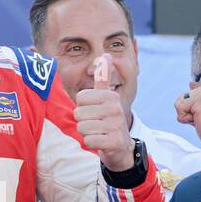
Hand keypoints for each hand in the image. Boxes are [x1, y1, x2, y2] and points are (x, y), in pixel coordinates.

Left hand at [74, 53, 134, 171]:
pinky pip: (89, 140)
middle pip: (79, 113)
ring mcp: (116, 125)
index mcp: (110, 96)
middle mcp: (115, 108)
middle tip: (96, 124)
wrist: (121, 147)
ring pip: (82, 127)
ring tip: (98, 132)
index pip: (80, 98)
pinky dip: (91, 143)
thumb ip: (103, 78)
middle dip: (83, 122)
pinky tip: (101, 142)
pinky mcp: (114, 141)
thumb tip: (106, 54)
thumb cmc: (108, 120)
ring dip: (87, 133)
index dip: (82, 107)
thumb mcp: (107, 98)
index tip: (94, 112)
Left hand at [176, 83, 200, 146]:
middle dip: (187, 113)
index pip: (184, 97)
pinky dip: (186, 120)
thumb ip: (196, 97)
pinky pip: (180, 110)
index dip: (190, 111)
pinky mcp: (199, 100)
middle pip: (179, 100)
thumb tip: (190, 83)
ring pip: (178, 104)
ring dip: (186, 117)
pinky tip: (199, 121)